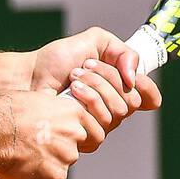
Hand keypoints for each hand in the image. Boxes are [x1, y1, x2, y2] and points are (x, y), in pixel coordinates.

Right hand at [0, 88, 106, 178]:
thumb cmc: (4, 111)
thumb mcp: (33, 100)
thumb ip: (48, 110)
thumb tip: (48, 107)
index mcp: (73, 112)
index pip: (86, 131)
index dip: (69, 139)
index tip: (52, 141)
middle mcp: (76, 135)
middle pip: (68, 152)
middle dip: (49, 154)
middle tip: (24, 151)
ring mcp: (67, 158)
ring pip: (53, 169)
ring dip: (35, 169)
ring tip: (8, 160)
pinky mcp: (55, 178)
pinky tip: (4, 171)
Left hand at [29, 27, 161, 113]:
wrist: (30, 75)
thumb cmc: (57, 60)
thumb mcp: (95, 41)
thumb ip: (122, 50)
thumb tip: (133, 78)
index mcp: (119, 89)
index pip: (149, 98)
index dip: (147, 88)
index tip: (131, 76)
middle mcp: (112, 109)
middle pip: (133, 101)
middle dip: (110, 78)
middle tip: (85, 66)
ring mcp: (100, 124)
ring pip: (118, 112)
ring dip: (96, 86)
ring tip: (74, 77)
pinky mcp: (86, 136)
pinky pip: (102, 124)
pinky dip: (88, 100)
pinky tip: (71, 93)